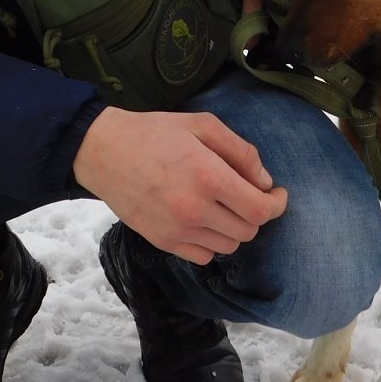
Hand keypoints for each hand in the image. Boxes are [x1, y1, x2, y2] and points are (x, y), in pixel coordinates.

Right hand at [73, 106, 288, 263]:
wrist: (103, 152)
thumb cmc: (155, 133)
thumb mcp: (202, 125)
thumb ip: (241, 151)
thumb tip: (265, 182)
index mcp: (209, 177)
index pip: (260, 210)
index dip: (276, 204)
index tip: (276, 194)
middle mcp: (195, 210)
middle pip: (248, 231)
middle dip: (255, 213)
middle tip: (247, 194)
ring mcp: (177, 230)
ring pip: (228, 246)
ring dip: (234, 228)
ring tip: (223, 205)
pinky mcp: (163, 242)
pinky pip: (204, 256)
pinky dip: (212, 242)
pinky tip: (204, 220)